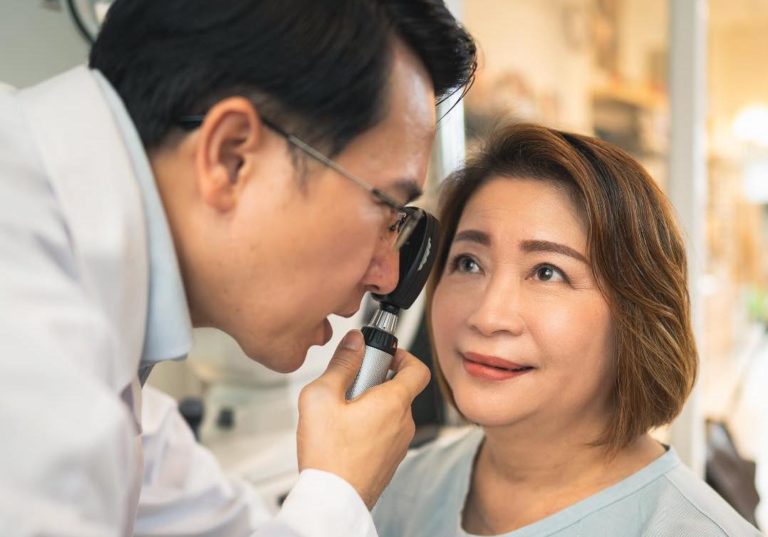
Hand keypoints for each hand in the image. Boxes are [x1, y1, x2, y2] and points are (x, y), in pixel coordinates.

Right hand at [296, 329, 429, 508]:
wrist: (332, 500)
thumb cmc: (328, 455)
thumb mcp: (322, 397)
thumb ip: (341, 363)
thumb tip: (355, 342)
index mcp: (393, 403)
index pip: (418, 368)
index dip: (403, 355)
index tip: (384, 354)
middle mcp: (403, 424)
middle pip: (400, 390)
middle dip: (376, 381)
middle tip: (350, 385)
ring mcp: (398, 445)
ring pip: (390, 413)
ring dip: (371, 406)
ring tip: (341, 413)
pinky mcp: (389, 462)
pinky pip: (385, 434)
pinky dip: (369, 427)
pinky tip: (343, 435)